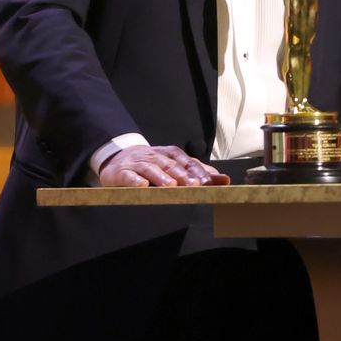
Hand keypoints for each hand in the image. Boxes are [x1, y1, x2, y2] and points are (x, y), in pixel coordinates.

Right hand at [98, 144, 230, 187]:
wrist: (119, 157)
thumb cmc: (153, 163)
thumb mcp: (174, 164)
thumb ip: (197, 171)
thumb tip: (221, 178)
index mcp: (171, 154)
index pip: (187, 162)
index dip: (199, 171)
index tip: (210, 182)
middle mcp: (156, 156)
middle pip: (171, 165)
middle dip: (183, 175)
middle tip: (194, 185)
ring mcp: (138, 163)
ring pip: (152, 168)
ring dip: (162, 177)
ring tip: (171, 186)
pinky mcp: (122, 172)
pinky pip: (129, 175)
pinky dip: (135, 180)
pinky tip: (142, 186)